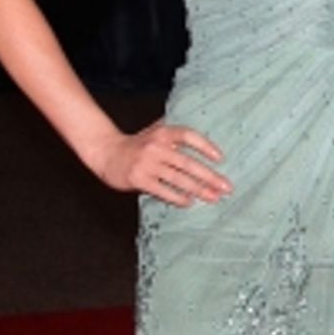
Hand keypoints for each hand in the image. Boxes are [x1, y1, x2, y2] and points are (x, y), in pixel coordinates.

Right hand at [93, 123, 231, 206]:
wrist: (106, 152)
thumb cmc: (136, 144)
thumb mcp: (155, 131)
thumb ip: (176, 134)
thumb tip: (206, 142)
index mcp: (163, 132)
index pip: (188, 136)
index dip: (206, 146)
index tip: (221, 158)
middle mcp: (156, 146)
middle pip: (188, 162)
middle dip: (210, 176)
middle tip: (227, 187)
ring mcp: (147, 163)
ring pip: (178, 178)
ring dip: (198, 189)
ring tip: (214, 197)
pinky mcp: (138, 179)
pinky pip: (162, 190)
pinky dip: (177, 197)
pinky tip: (189, 202)